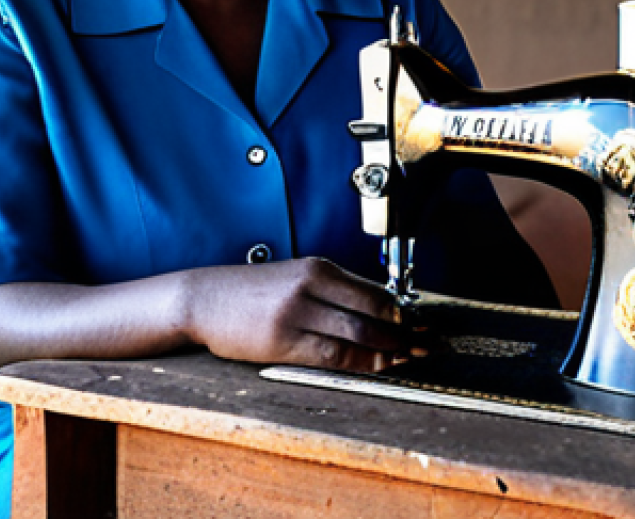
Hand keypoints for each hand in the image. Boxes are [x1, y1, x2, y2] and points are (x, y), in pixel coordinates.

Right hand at [184, 256, 425, 372]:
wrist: (203, 299)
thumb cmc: (247, 293)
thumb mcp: (292, 279)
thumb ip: (329, 291)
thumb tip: (374, 310)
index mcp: (316, 267)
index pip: (373, 290)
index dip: (405, 310)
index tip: (424, 322)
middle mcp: (310, 285)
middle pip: (374, 311)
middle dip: (408, 330)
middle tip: (431, 344)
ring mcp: (297, 313)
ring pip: (359, 333)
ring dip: (392, 349)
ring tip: (412, 358)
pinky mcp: (283, 340)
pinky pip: (333, 354)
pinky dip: (362, 361)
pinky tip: (377, 366)